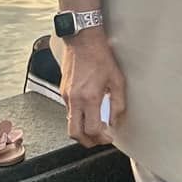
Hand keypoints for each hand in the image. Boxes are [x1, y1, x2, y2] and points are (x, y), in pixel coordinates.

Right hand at [61, 32, 126, 146]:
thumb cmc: (99, 55)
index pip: (92, 129)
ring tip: (95, 124)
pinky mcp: (63, 91)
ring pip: (70, 123)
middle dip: (87, 141)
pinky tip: (89, 110)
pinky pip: (69, 111)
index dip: (101, 138)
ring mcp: (66, 96)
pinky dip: (78, 116)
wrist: (82, 40)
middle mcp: (75, 99)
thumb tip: (115, 120)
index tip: (109, 136)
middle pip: (75, 133)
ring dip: (82, 129)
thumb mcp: (117, 79)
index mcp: (89, 97)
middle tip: (99, 138)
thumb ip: (118, 103)